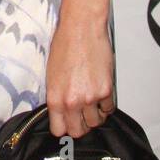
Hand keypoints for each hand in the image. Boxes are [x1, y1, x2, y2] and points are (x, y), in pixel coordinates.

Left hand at [45, 14, 115, 139]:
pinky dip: (105, 105)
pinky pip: (108, 109)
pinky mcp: (106, 91)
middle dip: (80, 126)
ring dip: (94, 115)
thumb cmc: (65, 45)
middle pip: (78, 131)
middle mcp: (72, 101)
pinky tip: (100, 93)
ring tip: (91, 101)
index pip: (59, 130)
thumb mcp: (51, 74)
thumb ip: (57, 97)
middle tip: (81, 115)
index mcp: (55, 98)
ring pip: (96, 122)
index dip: (63, 127)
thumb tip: (61, 112)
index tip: (66, 123)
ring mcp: (90, 98)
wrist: (81, 28)